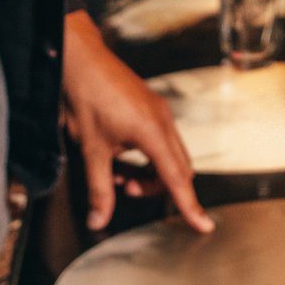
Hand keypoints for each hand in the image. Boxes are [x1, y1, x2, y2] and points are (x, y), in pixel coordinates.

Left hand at [60, 10, 213, 233]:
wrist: (80, 59)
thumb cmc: (86, 94)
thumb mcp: (91, 149)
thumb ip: (99, 188)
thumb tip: (98, 218)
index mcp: (152, 131)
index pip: (176, 178)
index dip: (190, 205)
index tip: (204, 225)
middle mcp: (162, 121)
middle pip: (178, 168)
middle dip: (159, 187)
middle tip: (128, 191)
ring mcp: (159, 112)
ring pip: (170, 155)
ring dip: (151, 173)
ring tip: (119, 176)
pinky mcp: (151, 108)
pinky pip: (161, 140)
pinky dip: (147, 157)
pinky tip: (121, 157)